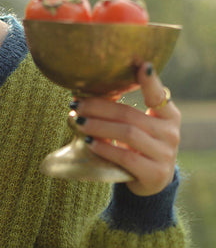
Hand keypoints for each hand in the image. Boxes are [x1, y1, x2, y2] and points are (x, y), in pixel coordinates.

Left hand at [74, 63, 180, 195]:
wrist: (151, 183)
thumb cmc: (139, 149)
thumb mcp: (140, 128)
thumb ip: (126, 114)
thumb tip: (87, 95)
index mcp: (169, 116)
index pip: (158, 95)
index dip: (150, 81)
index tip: (140, 64)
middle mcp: (171, 133)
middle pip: (130, 115)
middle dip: (100, 108)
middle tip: (77, 106)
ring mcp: (165, 154)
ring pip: (128, 134)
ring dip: (99, 127)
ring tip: (80, 122)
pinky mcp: (154, 173)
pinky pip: (126, 157)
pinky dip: (105, 149)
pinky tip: (89, 143)